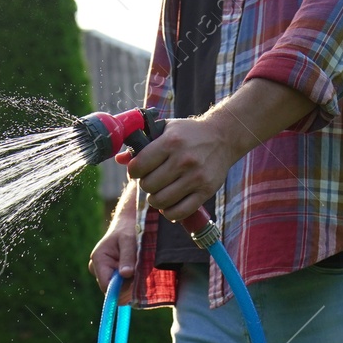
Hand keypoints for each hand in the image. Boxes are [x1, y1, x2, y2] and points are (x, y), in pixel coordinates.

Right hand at [89, 185, 138, 293]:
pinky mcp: (110, 273)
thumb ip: (127, 257)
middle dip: (127, 282)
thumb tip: (125, 275)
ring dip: (130, 280)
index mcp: (99, 259)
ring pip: (118, 286)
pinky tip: (134, 266)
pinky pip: (121, 283)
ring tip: (136, 263)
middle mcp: (97, 267)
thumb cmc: (128, 230)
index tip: (135, 280)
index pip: (106, 285)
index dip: (121, 288)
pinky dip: (130, 278)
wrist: (128, 224)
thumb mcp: (130, 241)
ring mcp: (102, 271)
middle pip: (112, 288)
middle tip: (138, 268)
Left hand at [127, 116, 242, 222]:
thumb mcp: (166, 130)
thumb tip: (118, 159)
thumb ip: (142, 143)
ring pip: (161, 201)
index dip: (133, 171)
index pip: (138, 166)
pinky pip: (180, 212)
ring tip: (159, 192)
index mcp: (170, 142)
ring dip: (156, 200)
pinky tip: (169, 204)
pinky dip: (170, 212)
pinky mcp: (206, 191)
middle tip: (151, 180)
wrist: (223, 137)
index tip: (138, 170)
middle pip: (148, 186)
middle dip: (145, 185)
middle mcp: (183, 160)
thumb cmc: (189, 133)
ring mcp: (196, 177)